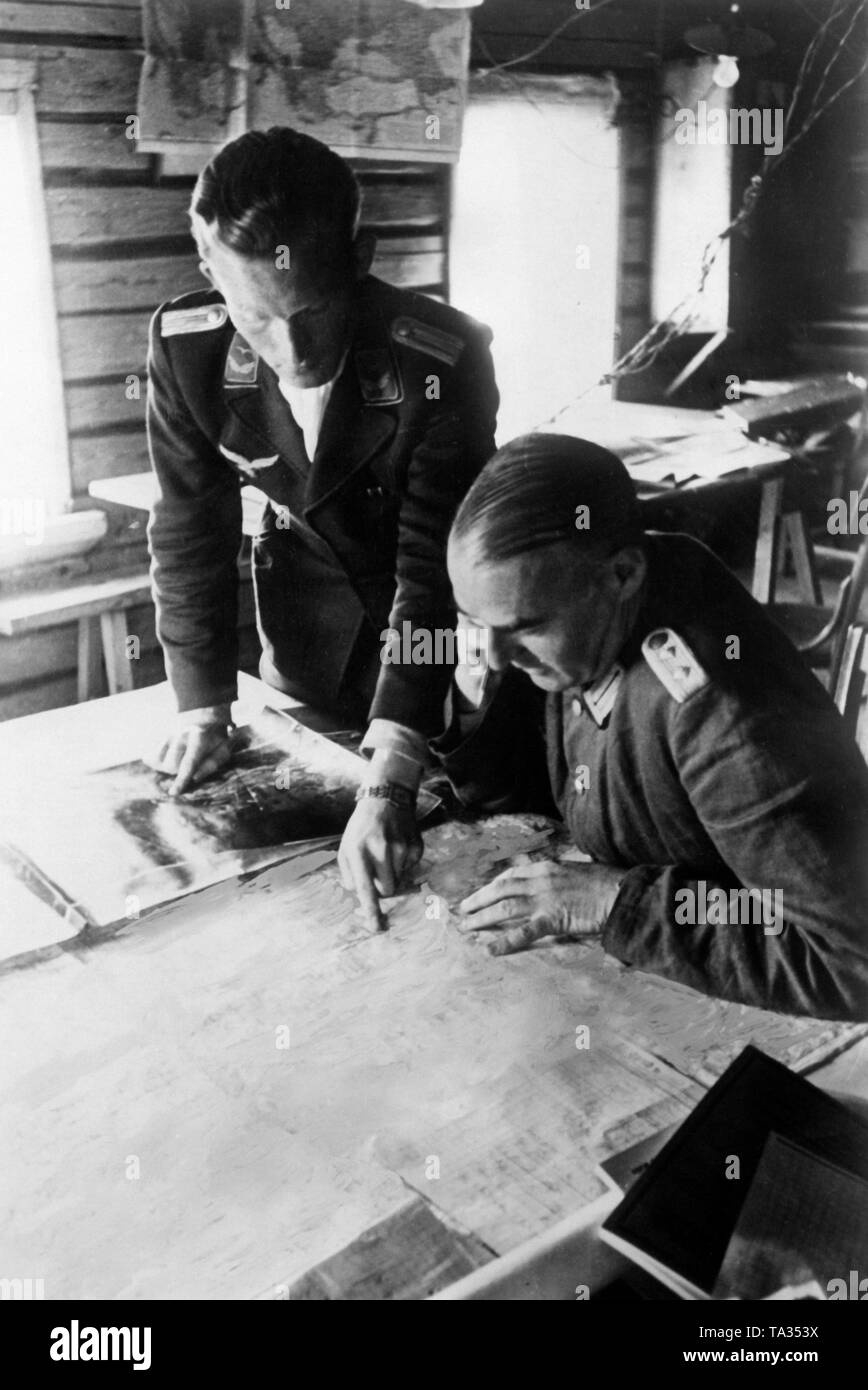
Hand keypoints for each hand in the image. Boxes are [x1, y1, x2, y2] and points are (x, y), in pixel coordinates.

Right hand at [151, 721, 235, 796]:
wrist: (205, 717)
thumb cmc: (216, 739)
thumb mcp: (223, 751)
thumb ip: (211, 765)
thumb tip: (195, 778)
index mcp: (199, 738)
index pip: (189, 763)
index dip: (181, 779)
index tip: (173, 793)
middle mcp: (182, 734)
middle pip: (172, 765)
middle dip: (179, 772)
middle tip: (191, 767)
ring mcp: (170, 734)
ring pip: (162, 762)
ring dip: (170, 768)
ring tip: (182, 762)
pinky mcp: (162, 737)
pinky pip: (155, 757)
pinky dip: (160, 763)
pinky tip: (171, 759)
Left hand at [339, 797, 422, 930]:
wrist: (386, 799)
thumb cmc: (362, 828)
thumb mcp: (346, 847)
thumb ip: (350, 875)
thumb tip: (362, 896)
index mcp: (358, 851)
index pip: (366, 888)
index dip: (372, 911)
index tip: (377, 928)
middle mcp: (381, 850)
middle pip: (387, 890)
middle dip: (382, 888)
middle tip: (377, 872)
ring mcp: (401, 848)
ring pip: (400, 880)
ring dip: (392, 874)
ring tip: (386, 853)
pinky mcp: (416, 846)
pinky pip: (410, 869)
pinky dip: (403, 864)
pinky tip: (397, 847)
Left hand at [458, 859, 624, 955]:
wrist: (622, 893)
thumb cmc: (607, 884)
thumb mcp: (579, 872)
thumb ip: (561, 878)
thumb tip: (554, 885)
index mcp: (547, 867)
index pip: (511, 875)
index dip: (491, 885)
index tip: (479, 893)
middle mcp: (541, 880)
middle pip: (500, 888)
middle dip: (478, 899)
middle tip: (461, 910)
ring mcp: (545, 899)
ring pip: (504, 907)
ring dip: (481, 917)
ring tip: (465, 927)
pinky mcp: (552, 918)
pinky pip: (522, 932)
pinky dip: (503, 941)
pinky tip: (488, 949)